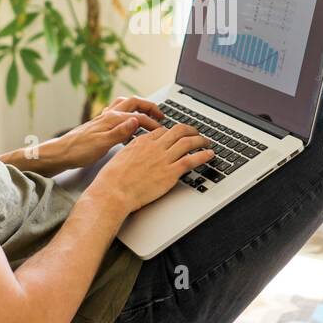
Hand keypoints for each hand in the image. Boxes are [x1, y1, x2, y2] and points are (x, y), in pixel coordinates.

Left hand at [50, 97, 166, 170]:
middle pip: (134, 103)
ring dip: (138, 105)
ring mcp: (103, 118)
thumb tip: (136, 120)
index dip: (153, 123)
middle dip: (149, 107)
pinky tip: (126, 118)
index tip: (163, 130)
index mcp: (112, 119)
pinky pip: (116, 111)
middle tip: (161, 115)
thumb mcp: (101, 144)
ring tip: (147, 112)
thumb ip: (120, 132)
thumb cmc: (78, 151)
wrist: (61, 153)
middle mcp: (108, 115)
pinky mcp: (99, 123)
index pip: (139, 117)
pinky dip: (126, 111)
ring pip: (125, 104)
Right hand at [86, 123, 214, 216]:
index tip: (177, 135)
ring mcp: (164, 158)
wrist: (114, 192)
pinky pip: (191, 160)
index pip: (163, 131)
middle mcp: (155, 146)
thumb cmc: (112, 179)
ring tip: (207, 141)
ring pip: (188, 142)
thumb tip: (135, 152)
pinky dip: (203, 155)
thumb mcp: (120, 157)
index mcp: (142, 141)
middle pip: (178, 131)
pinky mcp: (171, 172)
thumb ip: (132, 151)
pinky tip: (209, 154)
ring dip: (200, 140)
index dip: (173, 132)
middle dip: (190, 130)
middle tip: (196, 132)